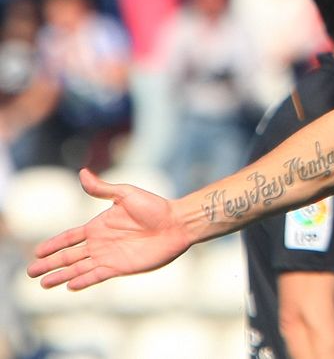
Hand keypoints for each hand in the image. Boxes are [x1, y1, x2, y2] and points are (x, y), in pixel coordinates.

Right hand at [26, 168, 191, 289]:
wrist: (177, 223)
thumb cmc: (155, 206)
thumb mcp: (126, 194)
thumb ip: (103, 189)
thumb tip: (83, 172)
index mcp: (99, 226)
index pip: (69, 237)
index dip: (53, 244)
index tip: (37, 251)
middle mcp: (101, 243)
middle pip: (69, 256)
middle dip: (50, 264)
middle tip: (30, 272)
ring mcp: (109, 256)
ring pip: (79, 269)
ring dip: (61, 276)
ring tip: (43, 284)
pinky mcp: (121, 267)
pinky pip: (97, 276)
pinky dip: (83, 281)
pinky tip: (69, 285)